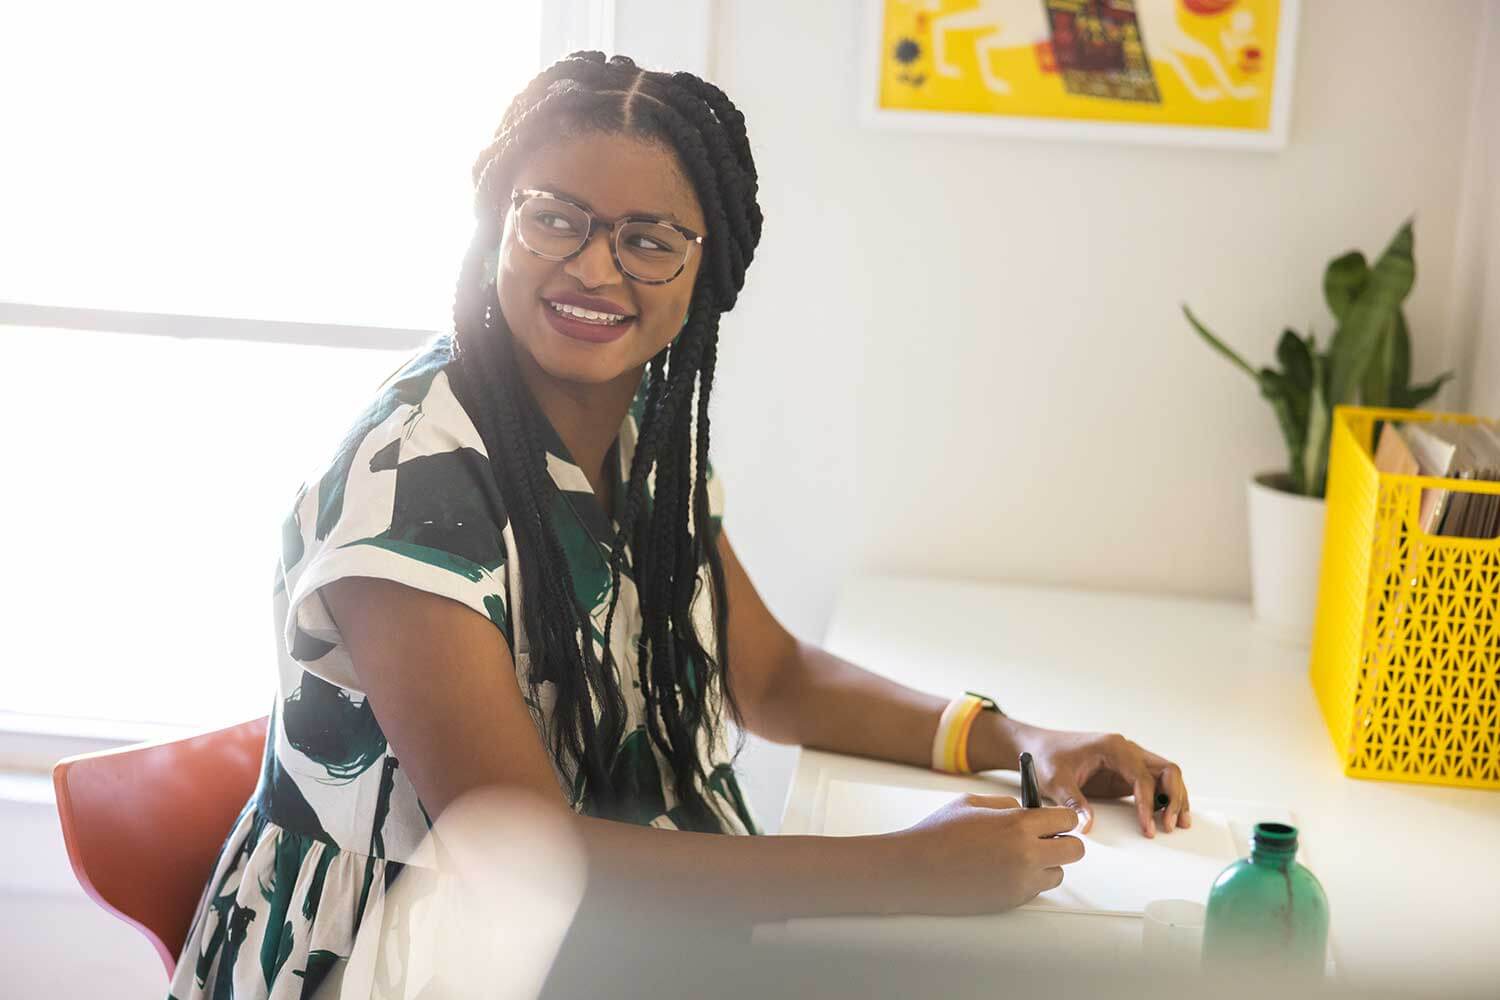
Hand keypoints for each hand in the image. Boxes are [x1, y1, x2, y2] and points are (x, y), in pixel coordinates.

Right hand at [885, 794, 1083, 915]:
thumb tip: (1029, 810)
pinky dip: (1027, 880)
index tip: (1057, 820)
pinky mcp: (1012, 901)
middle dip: (1064, 842)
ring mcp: (1021, 881)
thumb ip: (1006, 805)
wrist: (914, 869)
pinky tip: (1002, 870)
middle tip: (1047, 839)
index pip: (1067, 819)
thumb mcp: (972, 802)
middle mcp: (1026, 853)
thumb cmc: (938, 833)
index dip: (1063, 818)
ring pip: (1058, 873)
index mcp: (1018, 823)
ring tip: (1018, 857)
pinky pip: (1036, 889)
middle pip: (1075, 850)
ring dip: (1046, 864)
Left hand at [1021, 728, 1190, 837]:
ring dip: (1175, 798)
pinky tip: (1166, 817)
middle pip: (1167, 770)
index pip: (1142, 776)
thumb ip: (1073, 802)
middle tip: (1170, 825)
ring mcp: (1128, 761)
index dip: (1147, 804)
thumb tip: (1088, 826)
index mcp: (1113, 747)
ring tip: (1177, 824)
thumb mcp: (1056, 780)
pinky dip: (1164, 798)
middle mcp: (1126, 750)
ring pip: (1166, 775)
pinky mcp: (1126, 774)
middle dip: (1174, 798)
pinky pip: (1154, 784)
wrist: (1037, 747)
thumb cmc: (1047, 757)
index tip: (1147, 827)